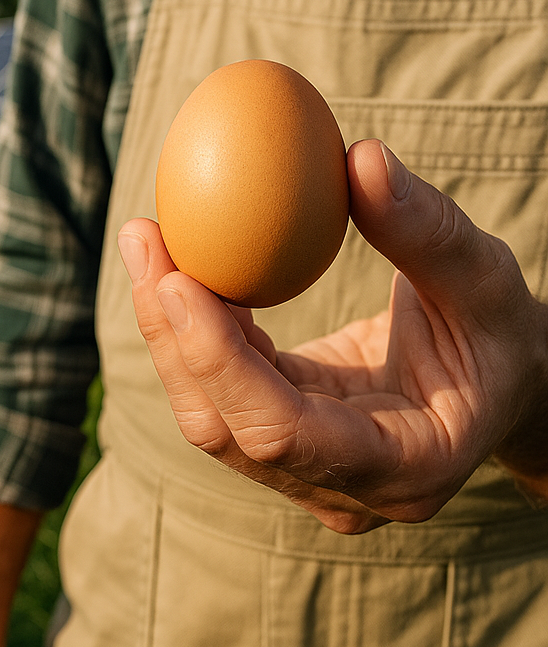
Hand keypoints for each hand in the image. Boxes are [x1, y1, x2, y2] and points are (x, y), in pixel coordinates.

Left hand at [118, 138, 547, 533]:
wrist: (502, 389)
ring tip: (146, 241)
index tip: (175, 278)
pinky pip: (218, 391)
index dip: (217, 361)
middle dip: (170, 334)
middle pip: (222, 425)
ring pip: (206, 412)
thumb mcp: (488, 280)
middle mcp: (342, 489)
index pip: (281, 430)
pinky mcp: (281, 443)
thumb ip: (428, 230)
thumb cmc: (501, 335)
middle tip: (143, 238)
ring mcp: (306, 474)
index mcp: (401, 467)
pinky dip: (193, 329)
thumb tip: (358, 157)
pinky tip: (181, 266)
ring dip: (166, 328)